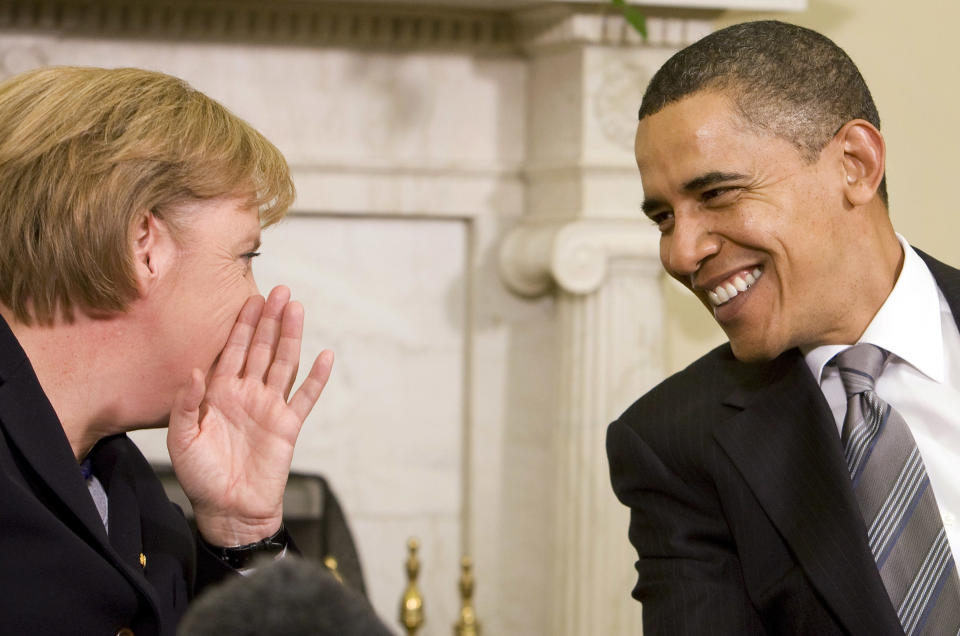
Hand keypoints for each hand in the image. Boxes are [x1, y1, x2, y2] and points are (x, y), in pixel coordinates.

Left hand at [167, 286, 332, 545]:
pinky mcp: (288, 426)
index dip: (243, 326)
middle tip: (280, 291)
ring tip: (297, 309)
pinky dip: (316, 377)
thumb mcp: (182, 439)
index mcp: (220, 393)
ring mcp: (270, 408)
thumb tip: (196, 370)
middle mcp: (247, 394)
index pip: (234, 351)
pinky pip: (305, 397)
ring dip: (291, 336)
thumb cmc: (200, 476)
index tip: (251, 299)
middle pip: (263, 349)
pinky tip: (324, 356)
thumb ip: (187, 404)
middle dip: (270, 320)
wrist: (228, 509)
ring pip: (284, 363)